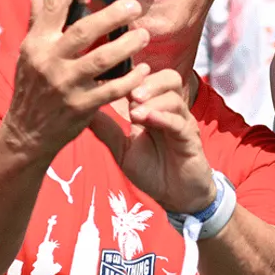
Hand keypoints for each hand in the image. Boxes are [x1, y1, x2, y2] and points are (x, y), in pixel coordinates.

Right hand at [1, 0, 148, 161]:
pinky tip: (143, 70)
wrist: (26, 134)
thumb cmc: (32, 87)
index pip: (54, 6)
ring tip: (143, 34)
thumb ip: (36, 19)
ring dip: (128, 44)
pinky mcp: (81, 106)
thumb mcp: (29, 53)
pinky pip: (112, 89)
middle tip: (133, 5)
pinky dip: (131, 79)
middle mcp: (49, 61)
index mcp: (36, 43)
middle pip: (85, 30)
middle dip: (113, 14)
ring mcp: (65, 85)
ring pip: (103, 58)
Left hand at [88, 68, 216, 214]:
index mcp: (154, 109)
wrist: (177, 197)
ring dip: (153, 100)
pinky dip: (163, 117)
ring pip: (174, 97)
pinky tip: (148, 119)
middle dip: (147, 82)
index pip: (148, 80)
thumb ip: (107, 130)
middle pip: (168, 78)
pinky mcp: (190, 138)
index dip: (132, 76)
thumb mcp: (123, 150)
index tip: (112, 80)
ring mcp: (182, 123)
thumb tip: (83, 111)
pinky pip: (179, 122)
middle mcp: (170, 111)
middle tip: (129, 93)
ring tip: (135, 111)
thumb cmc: (152, 172)